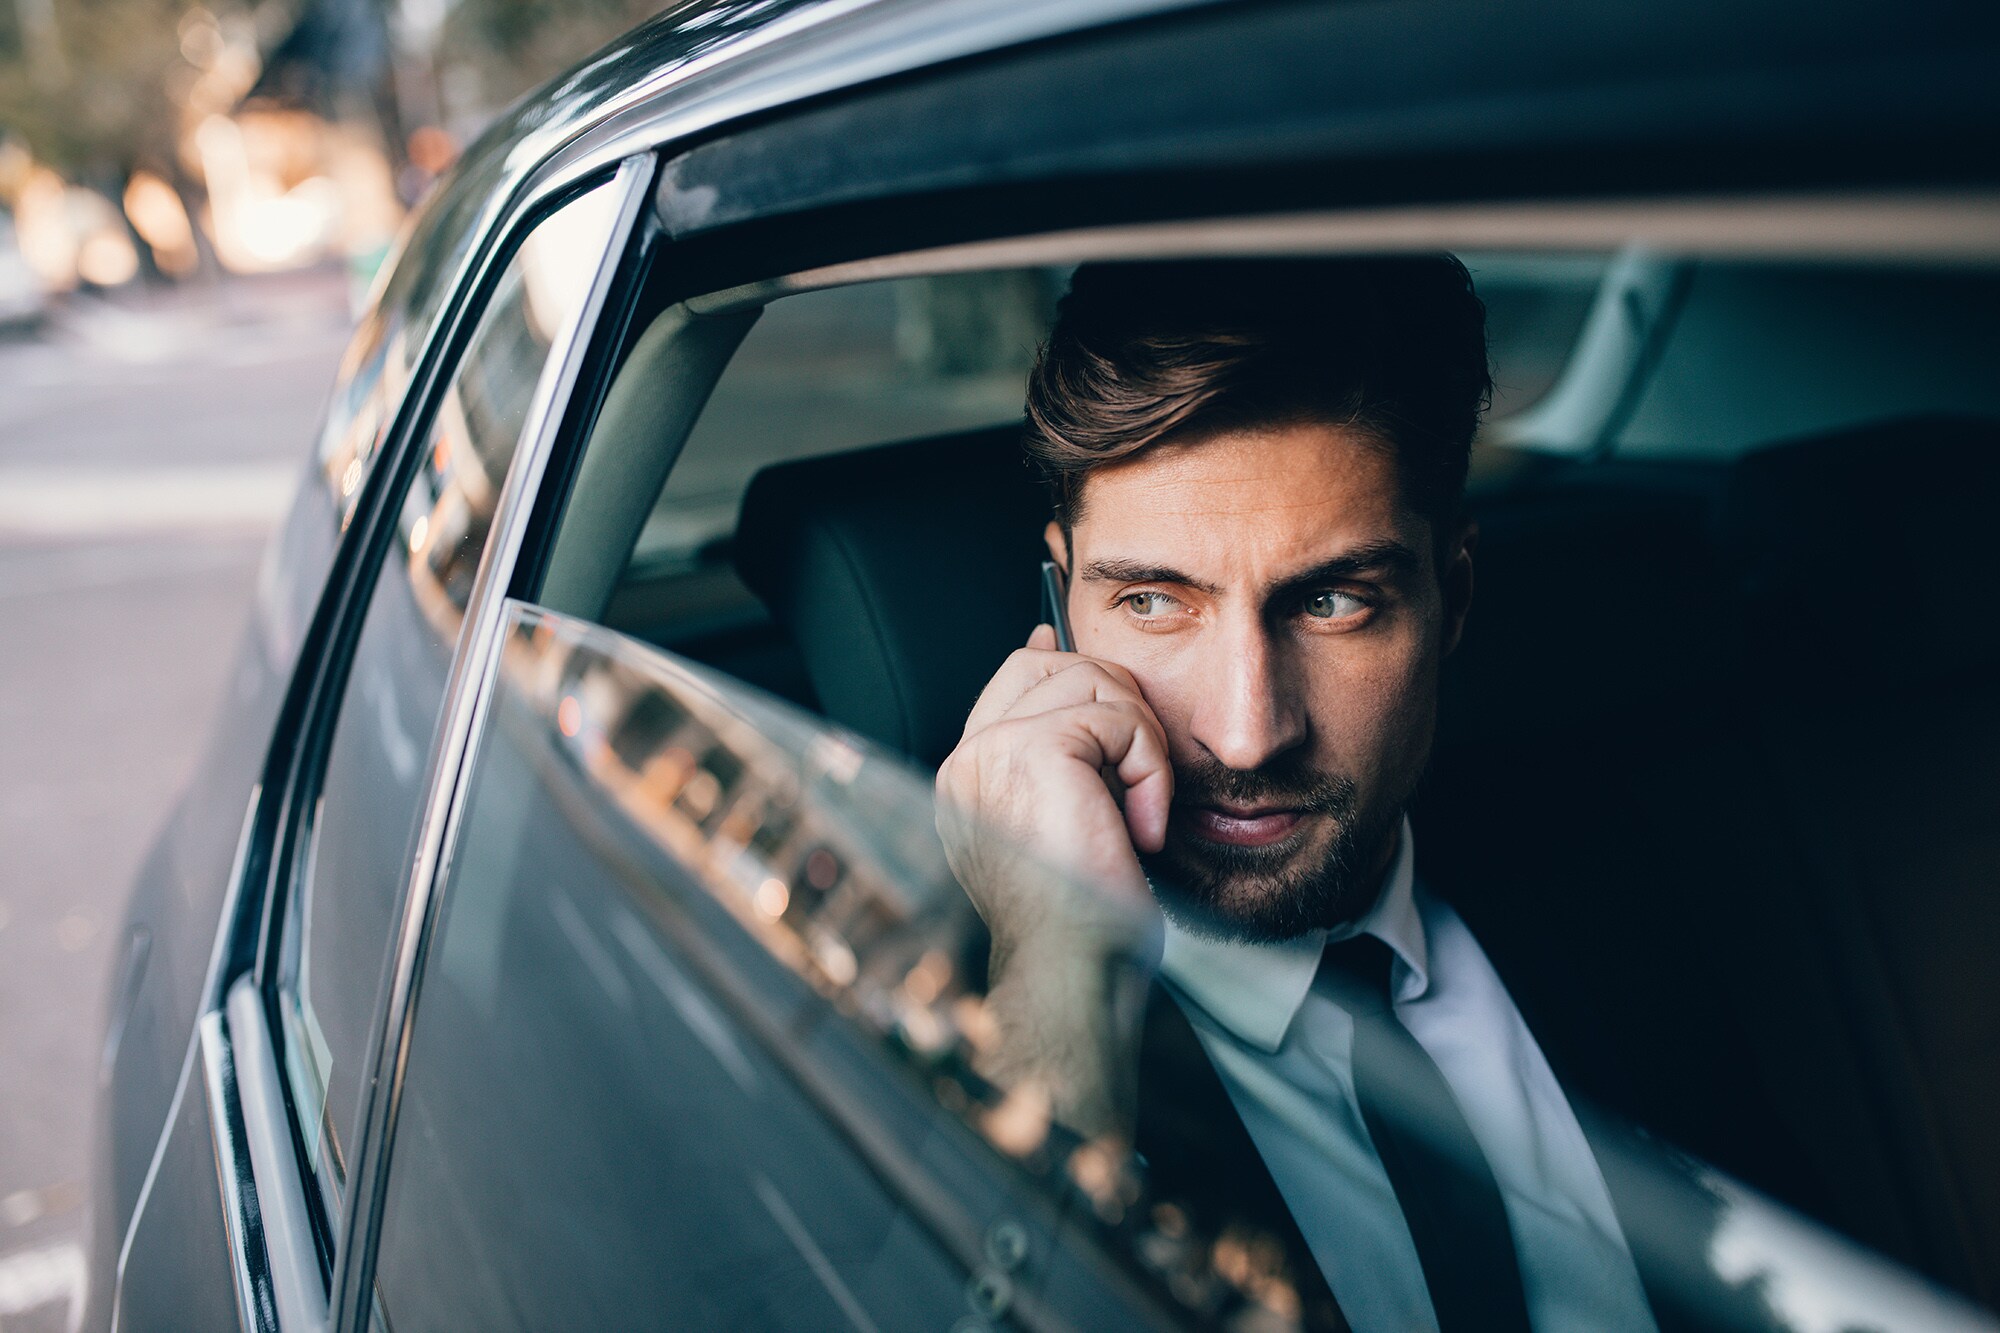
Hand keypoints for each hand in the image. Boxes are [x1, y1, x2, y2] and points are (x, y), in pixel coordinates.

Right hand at [934, 623, 1171, 1137]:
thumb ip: (1059, 756)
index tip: (1100, 678)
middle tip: (1139, 780)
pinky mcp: (1034, 751)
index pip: (1012, 682)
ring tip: (1140, 812)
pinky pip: (1117, 718)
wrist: (1074, 977)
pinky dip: (1150, 769)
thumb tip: (1052, 661)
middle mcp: (967, 763)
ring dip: (1141, 743)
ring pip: (1092, 680)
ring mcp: (992, 753)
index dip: (1065, 665)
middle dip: (1117, 705)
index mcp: (966, 782)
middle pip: (1054, 664)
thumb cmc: (1080, 927)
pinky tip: (1142, 828)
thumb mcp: (1064, 825)